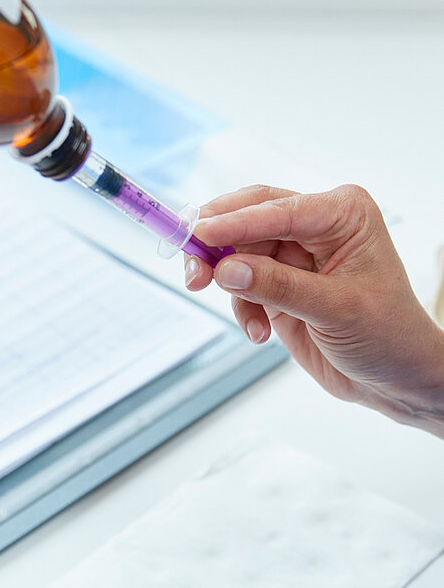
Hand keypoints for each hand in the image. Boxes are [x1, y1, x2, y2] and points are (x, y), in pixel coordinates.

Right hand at [185, 184, 443, 435]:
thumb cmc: (388, 336)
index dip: (234, 222)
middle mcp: (316, 225)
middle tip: (192, 269)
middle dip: (218, 246)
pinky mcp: (278, 281)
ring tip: (246, 318)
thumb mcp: (336, 310)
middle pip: (248, 220)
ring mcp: (294, 254)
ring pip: (237, 252)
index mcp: (342, 213)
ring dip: (230, 285)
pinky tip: (260, 332)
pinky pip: (241, 283)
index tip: (198, 233)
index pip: (277, 209)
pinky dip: (243, 308)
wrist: (396, 379)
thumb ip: (278, 287)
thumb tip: (226, 270)